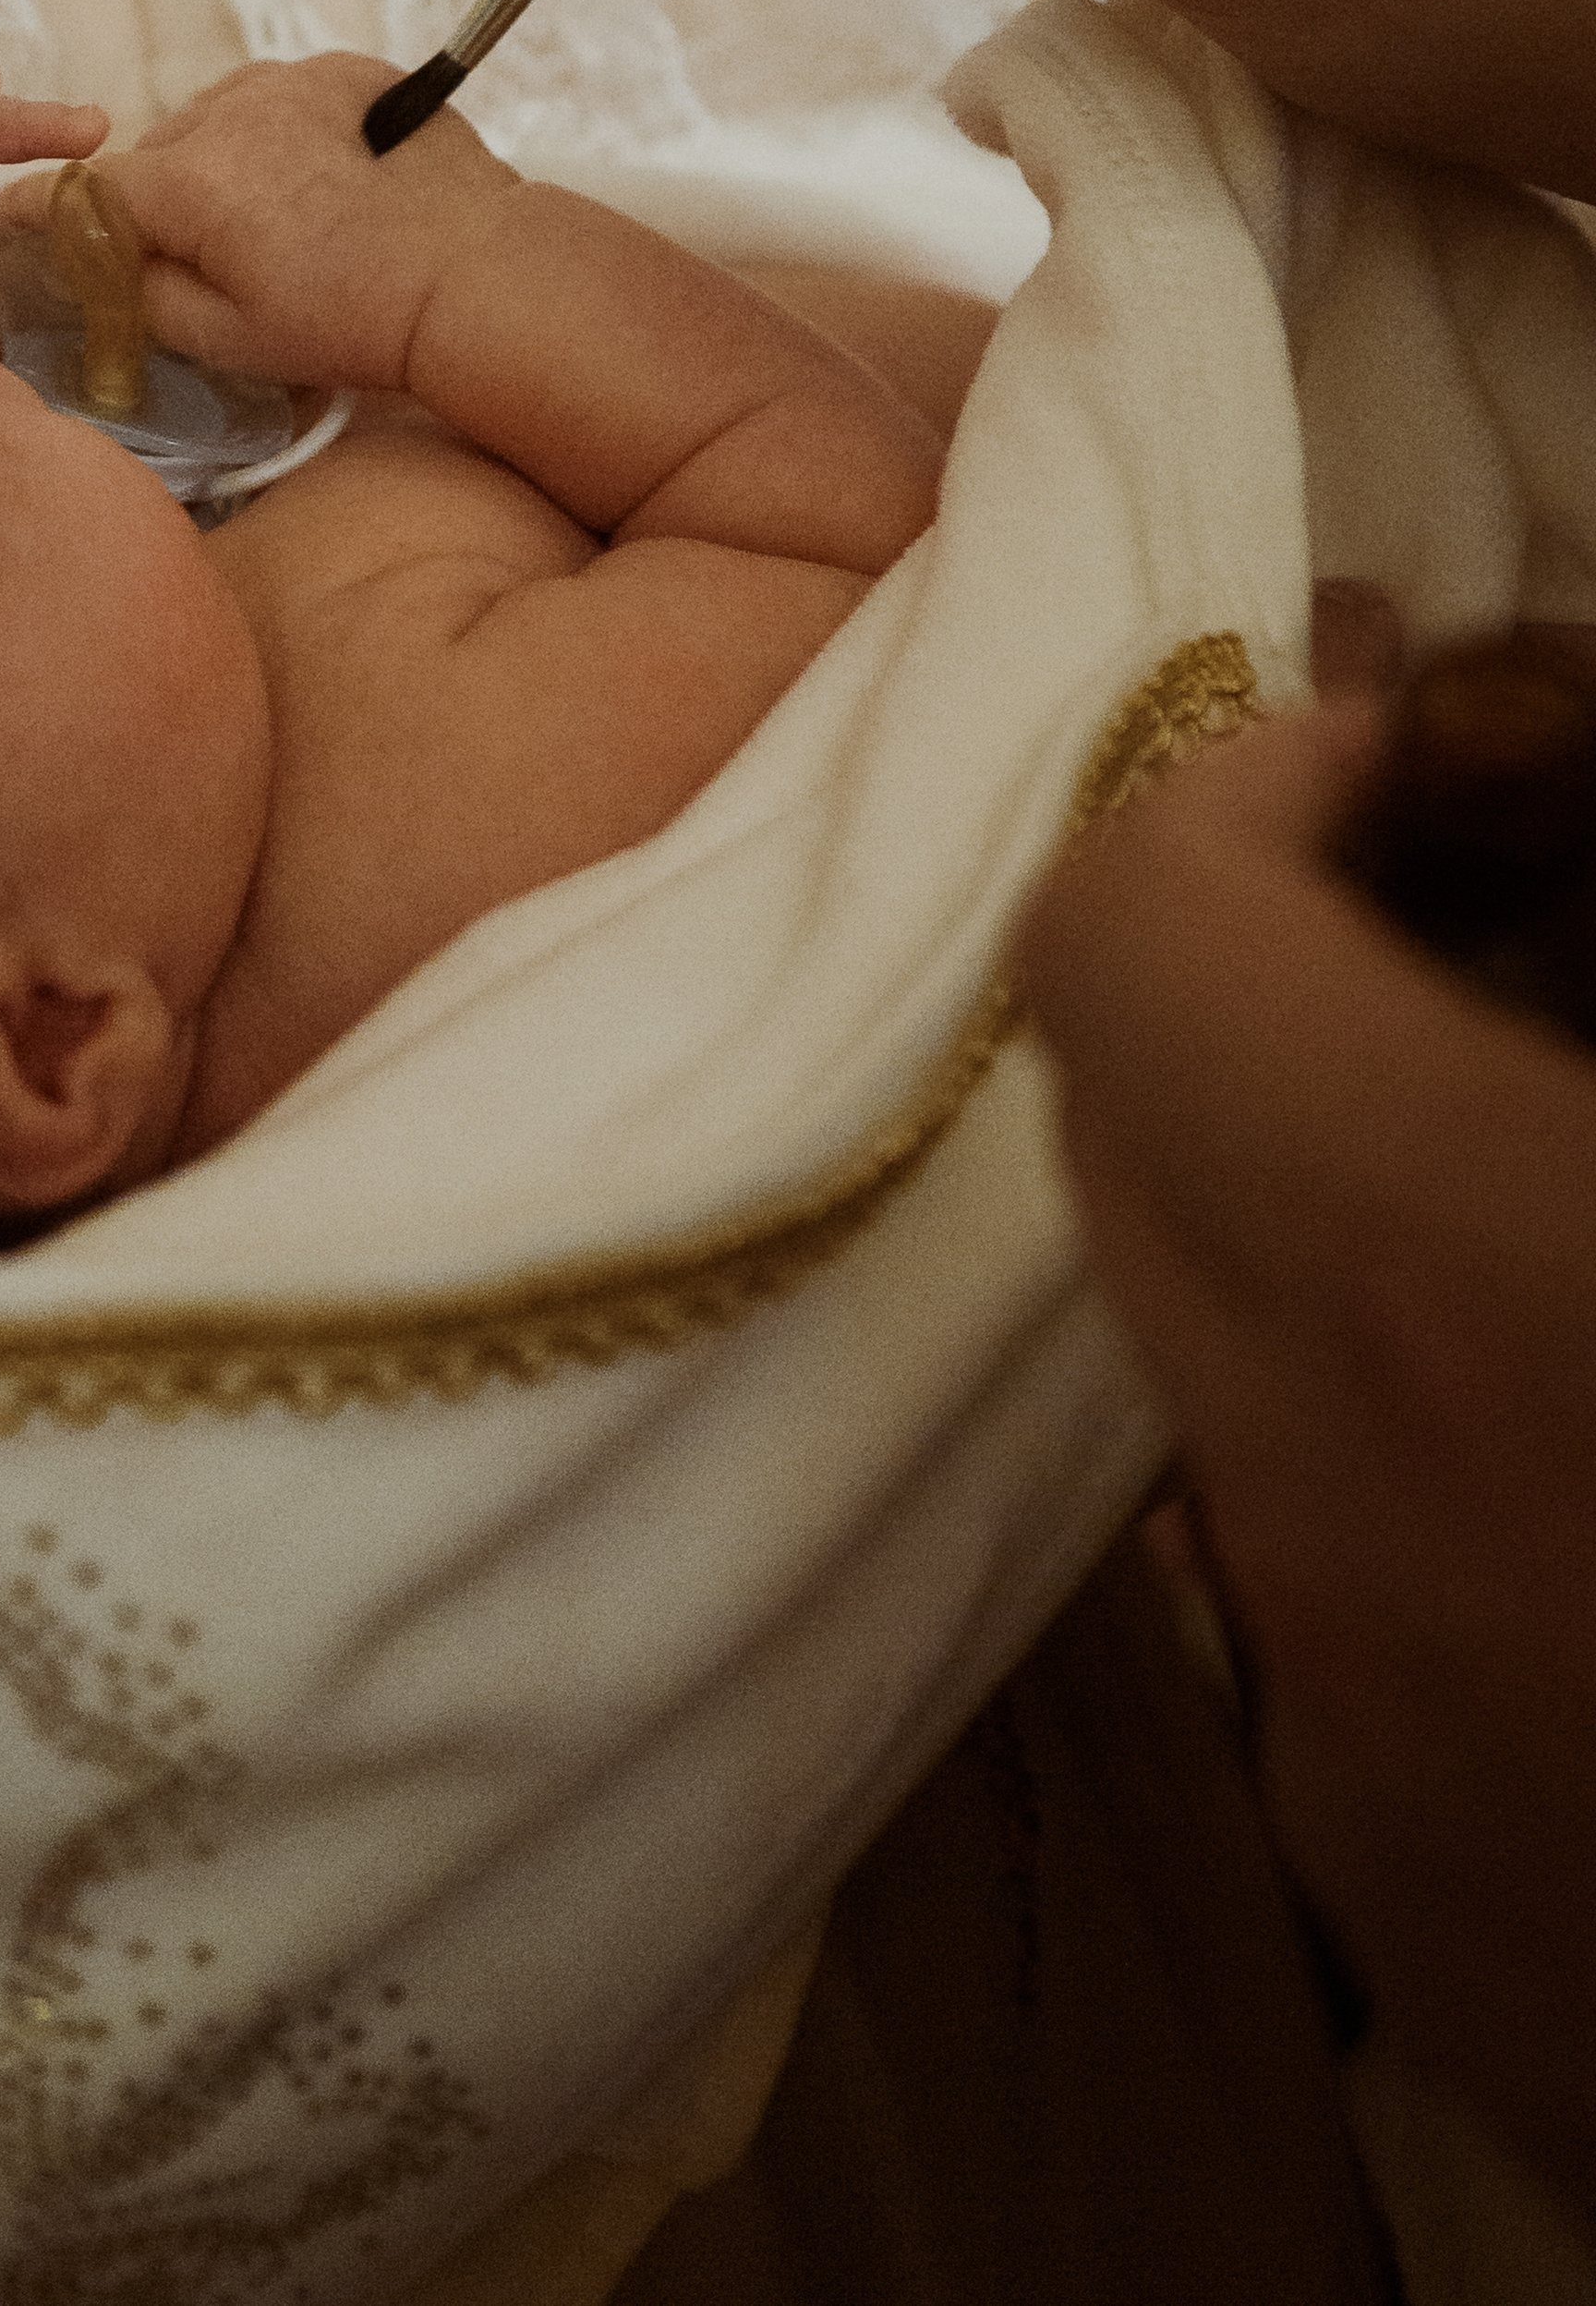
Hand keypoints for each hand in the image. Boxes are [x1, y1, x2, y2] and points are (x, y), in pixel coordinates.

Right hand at [0, 53, 520, 390]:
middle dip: (153, 197)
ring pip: (213, 117)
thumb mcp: (230, 338)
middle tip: (182, 252)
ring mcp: (290, 82)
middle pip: (153, 152)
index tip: (23, 222)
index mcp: (188, 183)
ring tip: (253, 215)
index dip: (48, 213)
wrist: (475, 272)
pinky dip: (275, 130)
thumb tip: (102, 272)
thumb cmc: (356, 317)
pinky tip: (309, 177)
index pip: (84, 191)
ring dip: (214, 158)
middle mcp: (228, 115)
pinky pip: (278, 96)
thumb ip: (144, 300)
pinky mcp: (346, 72)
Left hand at [1020, 696, 1595, 2213]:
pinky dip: (1426, 1437)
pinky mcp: (1408, 1912)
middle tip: (1528, 930)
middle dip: (1299, 978)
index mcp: (1465, 1300)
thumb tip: (1568, 820)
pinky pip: (1323, 1578)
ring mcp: (1348, 1750)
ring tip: (1574, 1186)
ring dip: (1362, 1209)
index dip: (1255, 791)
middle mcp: (1331, 1529)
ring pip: (1224, 1364)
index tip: (1439, 769)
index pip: (1129, 942)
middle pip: (1136, 1135)